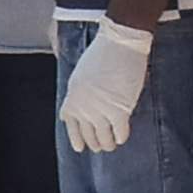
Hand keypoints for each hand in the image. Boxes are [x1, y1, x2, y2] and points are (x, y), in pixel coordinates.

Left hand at [58, 19, 154, 153]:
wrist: (120, 44)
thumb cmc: (102, 54)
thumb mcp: (80, 75)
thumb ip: (79, 94)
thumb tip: (81, 109)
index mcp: (72, 98)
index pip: (71, 126)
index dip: (77, 139)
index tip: (80, 147)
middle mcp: (84, 108)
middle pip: (88, 135)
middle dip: (95, 143)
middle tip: (101, 145)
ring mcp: (101, 111)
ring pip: (104, 138)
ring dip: (108, 143)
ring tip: (112, 144)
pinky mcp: (119, 111)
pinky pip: (120, 133)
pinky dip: (121, 137)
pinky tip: (122, 136)